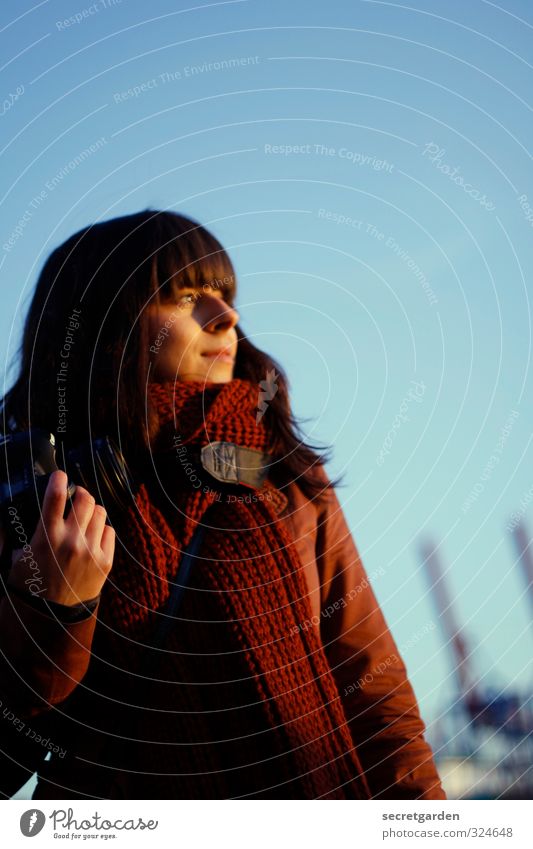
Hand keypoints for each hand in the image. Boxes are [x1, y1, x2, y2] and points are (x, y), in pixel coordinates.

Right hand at [7, 470, 114, 605]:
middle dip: (81, 493)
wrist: (52, 617)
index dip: (60, 479)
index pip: (56, 496)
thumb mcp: (19, 559)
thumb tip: (28, 517)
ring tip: (84, 518)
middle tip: (76, 496)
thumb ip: (23, 536)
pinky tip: (93, 536)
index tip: (60, 475)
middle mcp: (71, 541)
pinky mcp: (105, 561)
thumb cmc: (31, 587)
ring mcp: (90, 551)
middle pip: (85, 498)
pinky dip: (102, 529)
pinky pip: (109, 531)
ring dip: (92, 511)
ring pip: (100, 512)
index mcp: (46, 537)